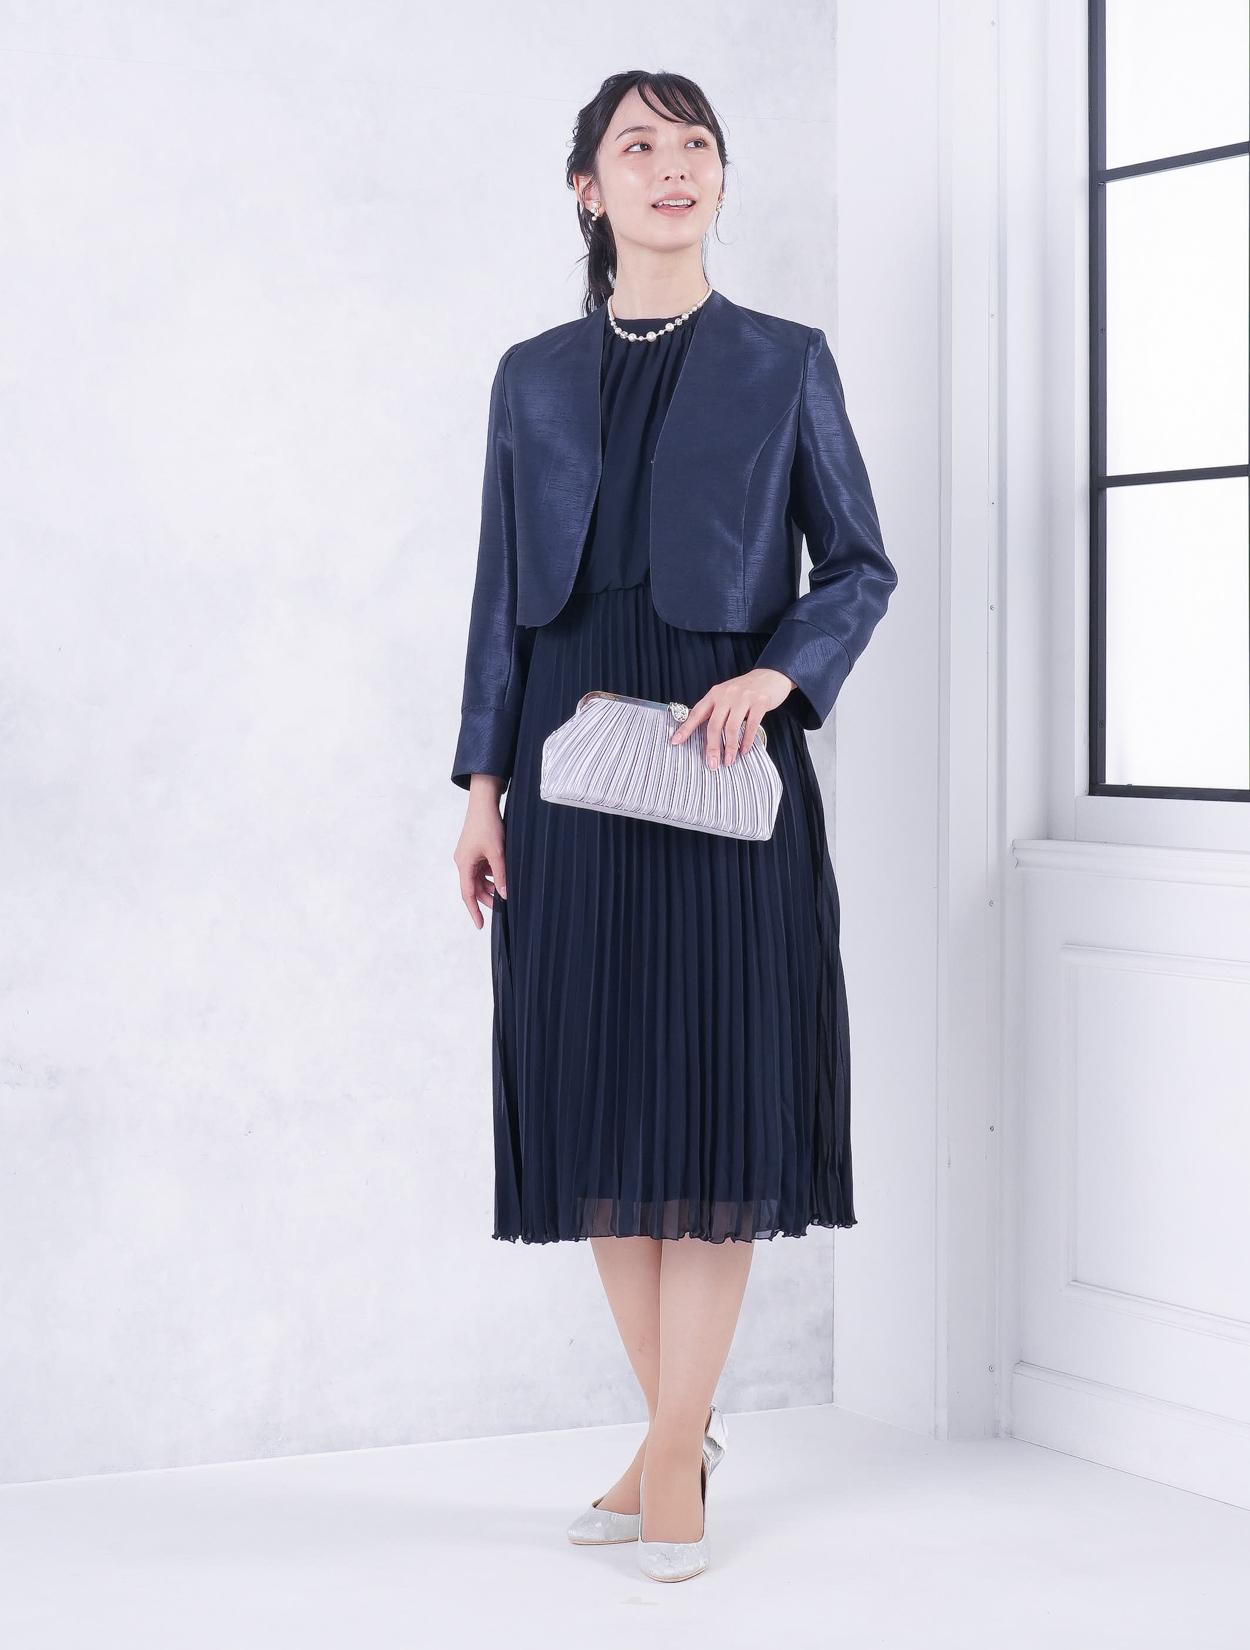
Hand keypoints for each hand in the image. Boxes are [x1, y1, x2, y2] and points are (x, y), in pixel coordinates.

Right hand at [454, 776, 507, 927]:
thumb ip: (501, 875)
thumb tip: (504, 895)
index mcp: (464, 864)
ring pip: (479, 878)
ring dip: (490, 885)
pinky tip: (502, 874)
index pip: (468, 894)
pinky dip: (491, 873)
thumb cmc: (488, 825)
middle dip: (486, 898)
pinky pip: (482, 868)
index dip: (474, 911)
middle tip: (502, 907)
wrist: (484, 802)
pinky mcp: (475, 849)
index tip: (480, 925)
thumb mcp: (497, 853)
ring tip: (505, 891)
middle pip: (474, 887)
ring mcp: (468, 855)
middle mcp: (463, 861)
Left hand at [668, 667, 794, 767]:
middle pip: (714, 725)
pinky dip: (747, 741)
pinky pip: (751, 726)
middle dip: (712, 747)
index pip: (696, 713)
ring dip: (730, 747)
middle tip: (711, 763)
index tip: (675, 742)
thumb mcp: (726, 695)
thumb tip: (704, 734)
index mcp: (714, 694)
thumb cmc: (745, 689)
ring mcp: (743, 698)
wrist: (770, 676)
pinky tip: (744, 751)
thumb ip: (715, 710)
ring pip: (732, 727)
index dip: (686, 728)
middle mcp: (726, 695)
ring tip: (729, 761)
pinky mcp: (759, 703)